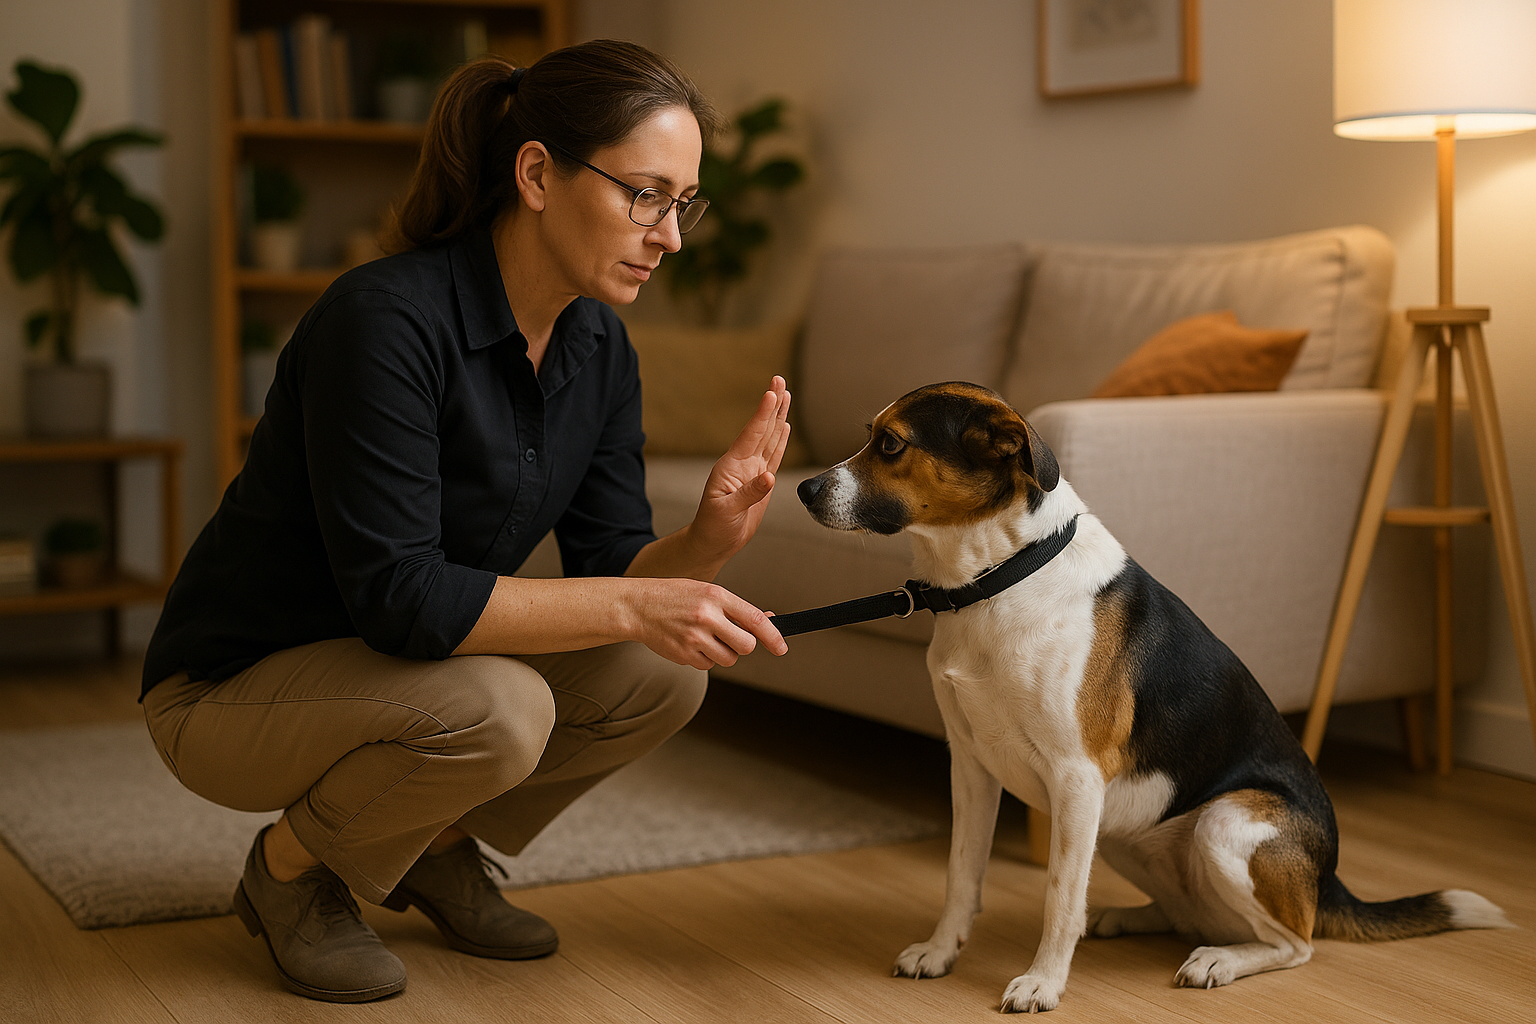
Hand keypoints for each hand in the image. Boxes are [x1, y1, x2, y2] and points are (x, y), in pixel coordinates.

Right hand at [627, 577, 786, 669]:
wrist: (638, 606)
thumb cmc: (675, 596)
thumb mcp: (707, 592)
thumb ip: (736, 608)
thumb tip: (768, 620)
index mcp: (716, 596)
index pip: (755, 620)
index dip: (774, 637)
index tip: (782, 647)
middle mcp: (707, 617)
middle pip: (746, 646)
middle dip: (744, 646)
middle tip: (732, 637)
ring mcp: (694, 638)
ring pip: (728, 659)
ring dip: (724, 653)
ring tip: (706, 636)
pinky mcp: (684, 655)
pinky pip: (708, 665)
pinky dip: (705, 658)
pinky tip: (691, 642)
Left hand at [690, 376, 791, 563]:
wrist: (714, 543)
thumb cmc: (714, 528)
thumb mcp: (727, 512)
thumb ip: (748, 494)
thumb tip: (769, 477)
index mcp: (731, 466)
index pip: (751, 435)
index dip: (762, 414)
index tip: (771, 392)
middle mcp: (743, 463)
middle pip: (762, 428)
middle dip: (772, 404)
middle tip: (780, 379)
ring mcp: (752, 471)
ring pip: (770, 438)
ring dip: (778, 416)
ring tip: (786, 394)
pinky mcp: (762, 482)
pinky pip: (774, 455)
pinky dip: (780, 439)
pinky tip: (784, 426)